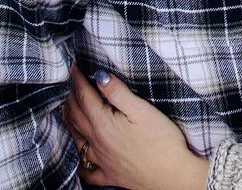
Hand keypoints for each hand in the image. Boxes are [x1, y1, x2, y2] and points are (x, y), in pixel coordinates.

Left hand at [62, 63, 209, 189]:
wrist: (172, 176)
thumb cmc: (162, 141)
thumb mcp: (142, 110)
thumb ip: (118, 93)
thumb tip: (100, 76)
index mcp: (104, 124)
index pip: (84, 97)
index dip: (77, 79)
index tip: (73, 66)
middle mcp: (97, 143)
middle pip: (76, 116)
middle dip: (72, 96)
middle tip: (71, 82)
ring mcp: (102, 161)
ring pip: (77, 139)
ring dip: (70, 121)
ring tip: (68, 109)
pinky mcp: (110, 175)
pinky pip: (87, 170)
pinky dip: (80, 159)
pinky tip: (81, 155)